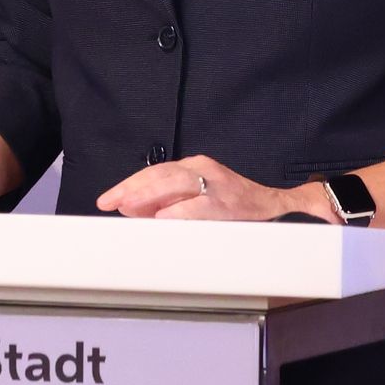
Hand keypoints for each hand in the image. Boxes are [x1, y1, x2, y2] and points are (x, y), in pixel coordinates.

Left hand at [98, 155, 310, 222]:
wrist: (275, 206)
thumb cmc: (234, 203)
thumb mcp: (197, 197)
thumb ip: (168, 201)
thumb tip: (133, 210)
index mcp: (193, 166)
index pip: (153, 172)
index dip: (129, 185)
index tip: (109, 198)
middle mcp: (202, 169)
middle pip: (159, 174)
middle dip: (131, 189)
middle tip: (110, 202)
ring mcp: (216, 183)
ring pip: (175, 184)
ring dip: (148, 196)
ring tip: (128, 206)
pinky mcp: (228, 201)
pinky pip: (199, 205)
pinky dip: (178, 211)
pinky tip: (162, 218)